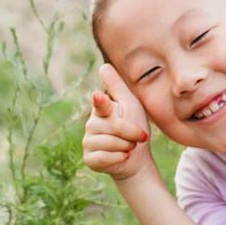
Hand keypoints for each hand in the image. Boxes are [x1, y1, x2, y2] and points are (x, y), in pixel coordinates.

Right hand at [81, 63, 151, 181]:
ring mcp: (88, 142)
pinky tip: (122, 156)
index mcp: (102, 110)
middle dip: (132, 133)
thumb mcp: (131, 105)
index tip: (99, 96)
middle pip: (115, 127)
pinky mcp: (89, 158)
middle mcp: (91, 124)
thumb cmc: (134, 128)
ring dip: (127, 146)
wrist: (137, 158)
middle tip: (137, 137)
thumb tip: (103, 66)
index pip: (101, 105)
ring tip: (128, 146)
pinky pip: (106, 158)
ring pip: (111, 143)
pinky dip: (120, 158)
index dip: (101, 101)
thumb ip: (118, 88)